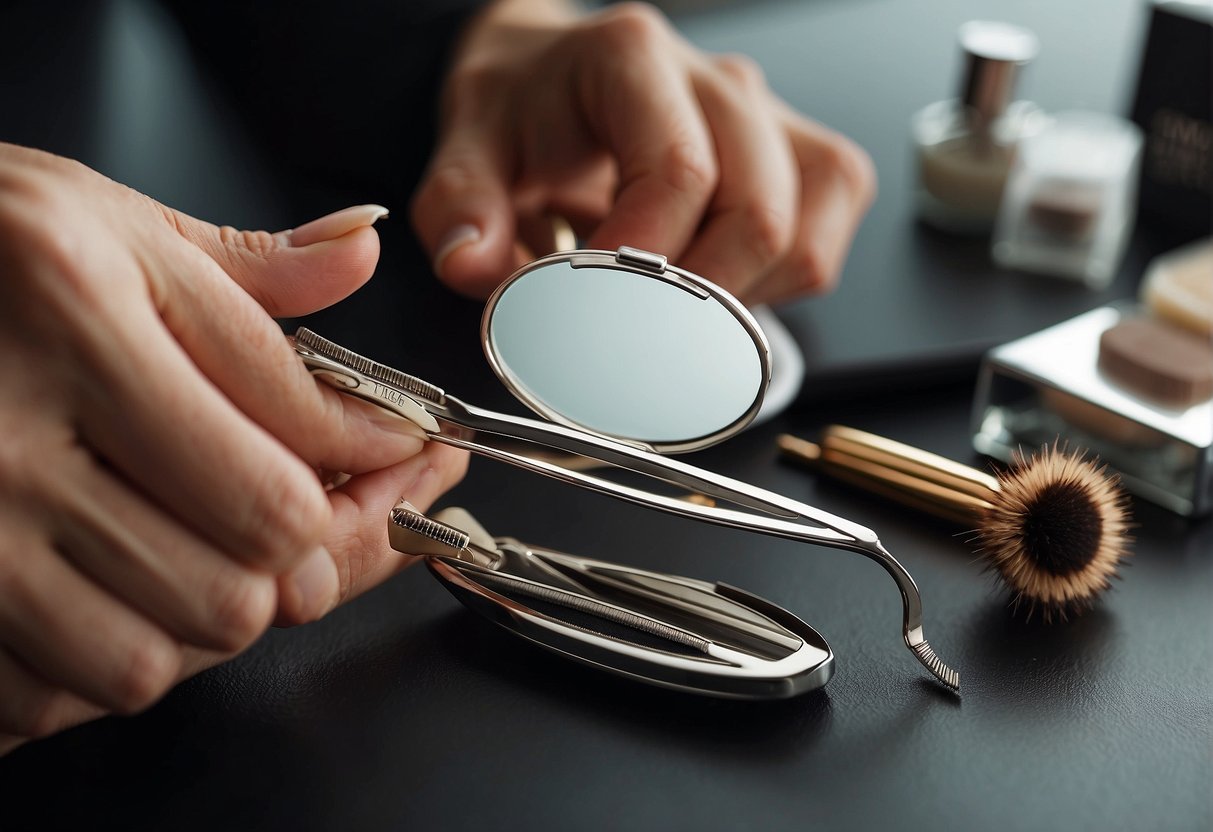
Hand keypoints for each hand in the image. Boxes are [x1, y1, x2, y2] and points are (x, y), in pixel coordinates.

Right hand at [0, 145, 466, 752]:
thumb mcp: (97, 219)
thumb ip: (243, 264)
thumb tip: (360, 258)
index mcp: (78, 308)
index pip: (294, 426)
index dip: (382, 451)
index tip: (406, 452)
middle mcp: (15, 425)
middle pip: (256, 553)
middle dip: (312, 544)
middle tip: (312, 514)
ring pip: (175, 640)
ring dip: (218, 608)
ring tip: (203, 548)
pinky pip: (67, 690)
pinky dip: (118, 656)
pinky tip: (116, 591)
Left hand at [410, 0, 875, 305]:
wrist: (560, 77)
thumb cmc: (527, 109)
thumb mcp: (469, 145)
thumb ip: (460, 205)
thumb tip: (472, 264)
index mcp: (633, 59)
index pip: (679, 172)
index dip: (644, 264)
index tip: (596, 312)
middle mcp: (719, 83)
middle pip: (757, 215)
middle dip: (692, 303)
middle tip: (631, 333)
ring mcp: (775, 123)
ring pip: (800, 241)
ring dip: (733, 304)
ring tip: (665, 308)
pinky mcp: (808, 165)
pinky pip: (817, 252)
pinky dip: (769, 295)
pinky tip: (708, 292)